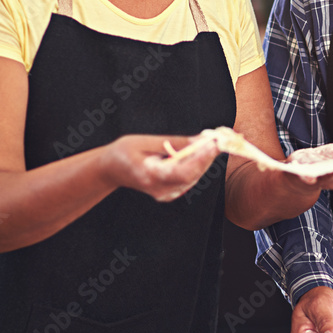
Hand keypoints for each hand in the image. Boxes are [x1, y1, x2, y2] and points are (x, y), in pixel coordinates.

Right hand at [100, 134, 220, 202]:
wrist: (111, 170)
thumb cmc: (124, 152)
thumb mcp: (144, 141)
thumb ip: (173, 142)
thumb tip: (200, 140)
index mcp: (149, 176)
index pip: (181, 171)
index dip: (200, 158)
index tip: (213, 143)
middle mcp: (158, 189)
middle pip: (191, 176)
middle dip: (208, 157)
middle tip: (221, 139)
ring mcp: (164, 194)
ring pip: (193, 178)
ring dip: (206, 160)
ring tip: (215, 142)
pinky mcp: (169, 193)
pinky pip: (189, 179)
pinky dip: (198, 165)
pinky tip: (204, 152)